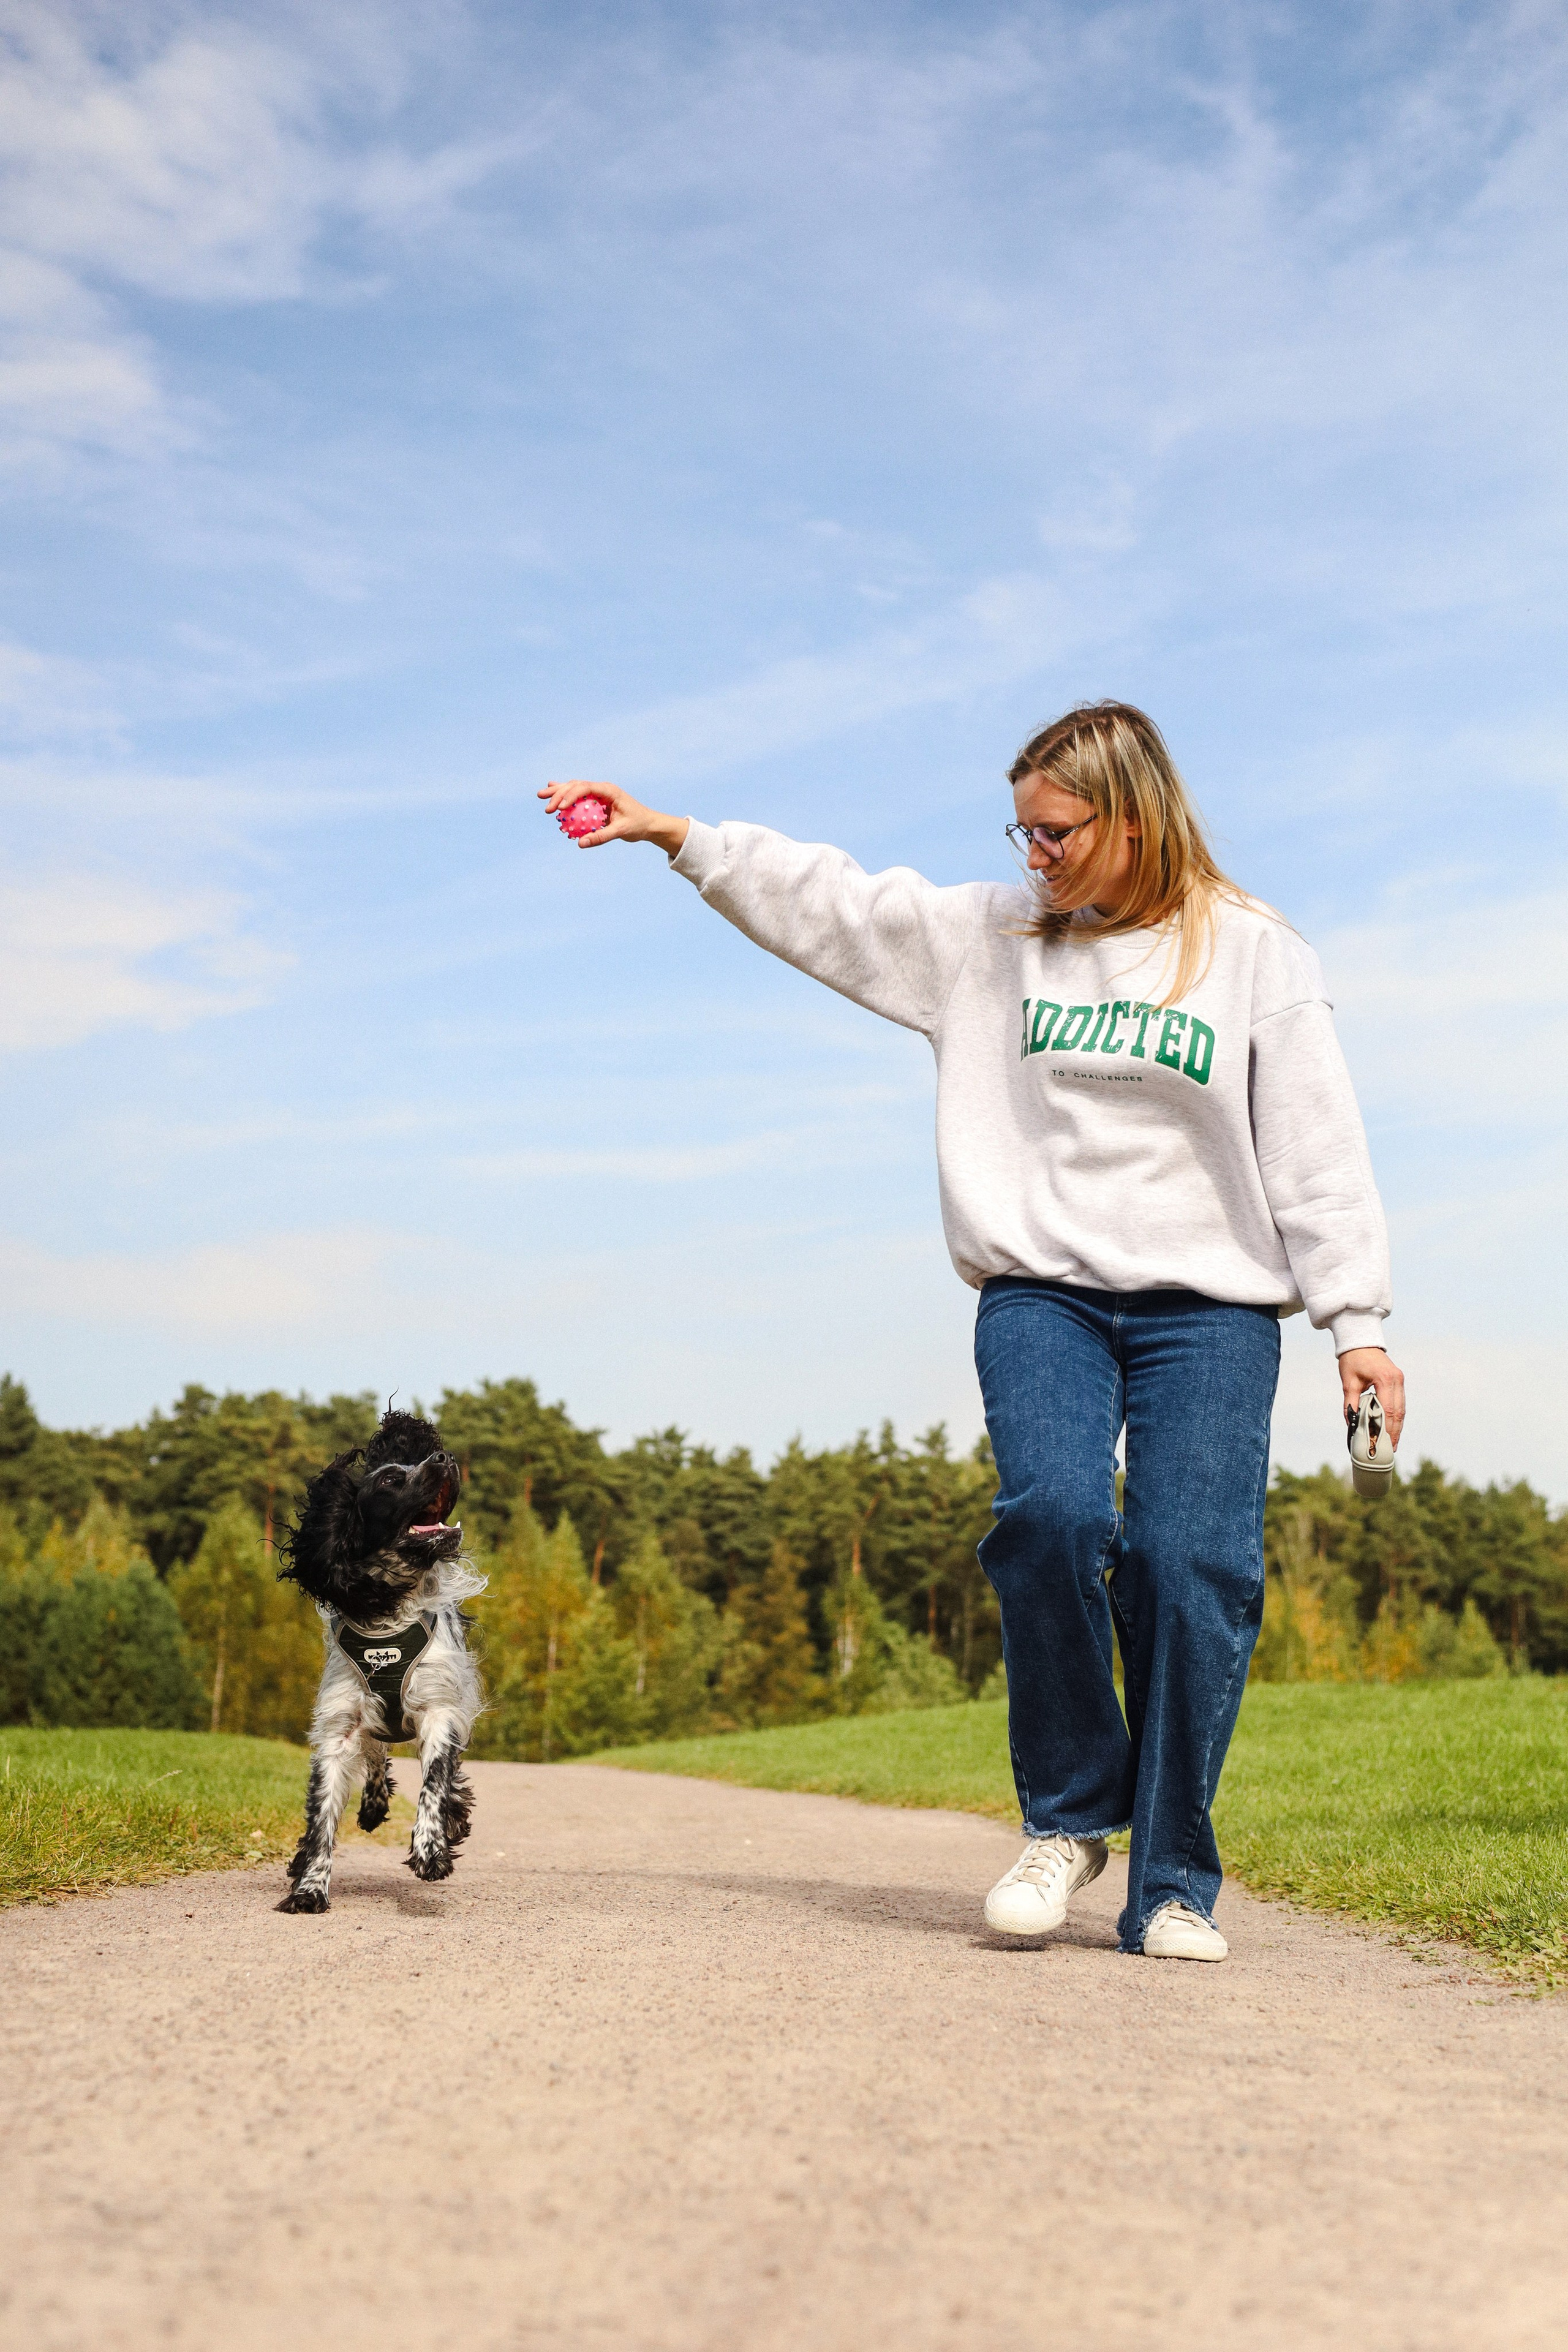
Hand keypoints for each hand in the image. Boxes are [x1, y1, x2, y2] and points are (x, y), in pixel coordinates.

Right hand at [538, 779, 688, 857]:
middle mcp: (602, 788)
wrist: (648, 823)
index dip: (571, 795)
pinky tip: (552, 790)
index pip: (586, 788)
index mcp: (609, 790)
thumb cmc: (637, 825)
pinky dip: (566, 796)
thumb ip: (601, 837)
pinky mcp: (596, 800)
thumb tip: (580, 843)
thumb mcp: (620, 832)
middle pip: (576, 786)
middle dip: (559, 794)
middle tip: (547, 808)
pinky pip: (578, 796)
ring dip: (558, 792)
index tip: (560, 808)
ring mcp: (598, 793)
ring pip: (575, 788)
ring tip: (541, 796)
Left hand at [1338, 1347, 1405, 1451]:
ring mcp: (1399, 1380)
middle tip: (1390, 1449)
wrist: (1361, 1340)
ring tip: (1393, 1443)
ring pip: (1401, 1409)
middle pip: (1398, 1412)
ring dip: (1398, 1426)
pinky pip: (1400, 1403)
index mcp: (1384, 1379)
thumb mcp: (1348, 1382)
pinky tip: (1393, 1428)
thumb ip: (1350, 1403)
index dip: (1385, 1429)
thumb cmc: (1352, 1359)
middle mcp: (1396, 1380)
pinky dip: (1397, 1416)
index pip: (1387, 1410)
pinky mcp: (1398, 1381)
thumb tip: (1351, 1424)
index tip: (1381, 1443)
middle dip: (1394, 1432)